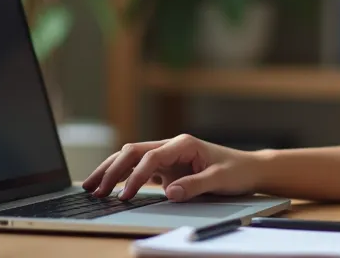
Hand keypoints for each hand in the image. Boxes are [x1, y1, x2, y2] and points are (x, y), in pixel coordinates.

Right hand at [81, 134, 259, 201]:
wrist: (249, 169)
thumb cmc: (237, 171)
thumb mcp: (220, 179)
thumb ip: (195, 185)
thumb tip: (170, 193)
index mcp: (183, 143)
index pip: (150, 158)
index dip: (134, 177)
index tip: (125, 196)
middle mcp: (171, 146)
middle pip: (133, 152)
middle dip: (111, 169)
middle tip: (94, 189)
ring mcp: (168, 156)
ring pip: (131, 159)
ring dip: (111, 170)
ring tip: (90, 185)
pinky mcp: (168, 167)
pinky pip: (139, 169)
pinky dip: (123, 177)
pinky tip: (109, 186)